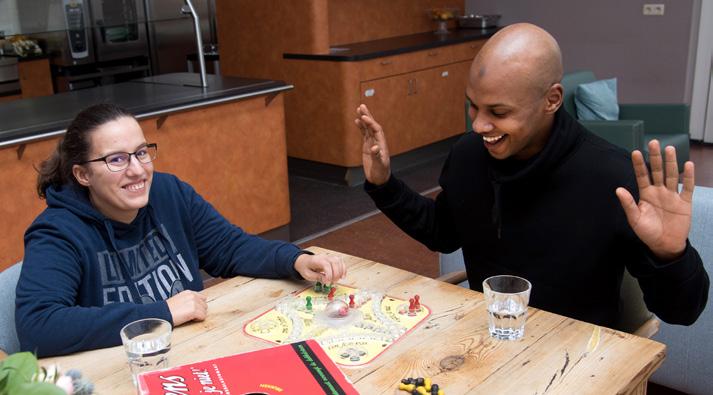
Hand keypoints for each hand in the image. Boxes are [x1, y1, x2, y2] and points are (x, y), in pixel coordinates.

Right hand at [166, 290, 207, 325]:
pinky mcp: (194, 311)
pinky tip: (190, 319)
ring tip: (189, 316)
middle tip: (191, 314)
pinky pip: (203, 317)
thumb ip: (189, 300)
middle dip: (200, 310)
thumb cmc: (168, 310)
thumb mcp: (179, 300)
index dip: (199, 305)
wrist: (162, 314)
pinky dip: (198, 320)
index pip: (202, 298)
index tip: (194, 309)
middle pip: (204, 305)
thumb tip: (196, 305)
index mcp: (188, 293)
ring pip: (204, 311)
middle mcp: (192, 296)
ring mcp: (194, 303)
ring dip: (199, 315)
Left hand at [294, 254, 346, 283]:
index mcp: (316, 260)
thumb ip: (317, 277)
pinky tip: (342, 276)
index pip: (326, 265)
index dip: (329, 274)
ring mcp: (329, 257)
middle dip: (336, 274)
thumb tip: (326, 280)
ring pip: (339, 261)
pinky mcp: (332, 260)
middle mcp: (324, 257)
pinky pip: (340, 262)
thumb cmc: (305, 268)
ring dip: (341, 271)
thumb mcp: (307, 275)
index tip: (327, 282)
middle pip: (334, 262)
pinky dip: (343, 269)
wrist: (304, 261)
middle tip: (332, 283)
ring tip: (337, 280)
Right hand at [355, 104, 390, 184]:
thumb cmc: (381, 172)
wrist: (379, 178)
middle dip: (368, 116)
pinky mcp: (368, 146)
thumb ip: (377, 156)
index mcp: (382, 144)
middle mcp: (378, 141)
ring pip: (368, 128)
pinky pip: (364, 134)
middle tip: (362, 106)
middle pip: (373, 125)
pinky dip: (361, 127)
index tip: (364, 117)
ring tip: (359, 109)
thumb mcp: (379, 165)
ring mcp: (372, 143)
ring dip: (364, 119)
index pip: (376, 130)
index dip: (371, 123)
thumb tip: (374, 147)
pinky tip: (357, 121)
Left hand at [616, 140, 694, 260]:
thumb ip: (628, 204)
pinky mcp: (684, 202)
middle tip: (654, 142)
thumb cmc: (647, 232)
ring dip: (671, 163)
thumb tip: (618, 189)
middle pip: (658, 171)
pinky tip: (687, 165)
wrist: (664, 245)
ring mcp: (672, 195)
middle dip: (656, 157)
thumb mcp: (635, 219)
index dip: (639, 164)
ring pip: (672, 176)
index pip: (642, 176)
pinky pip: (687, 188)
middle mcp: (659, 191)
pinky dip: (688, 177)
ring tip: (669, 149)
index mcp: (646, 194)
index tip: (635, 152)